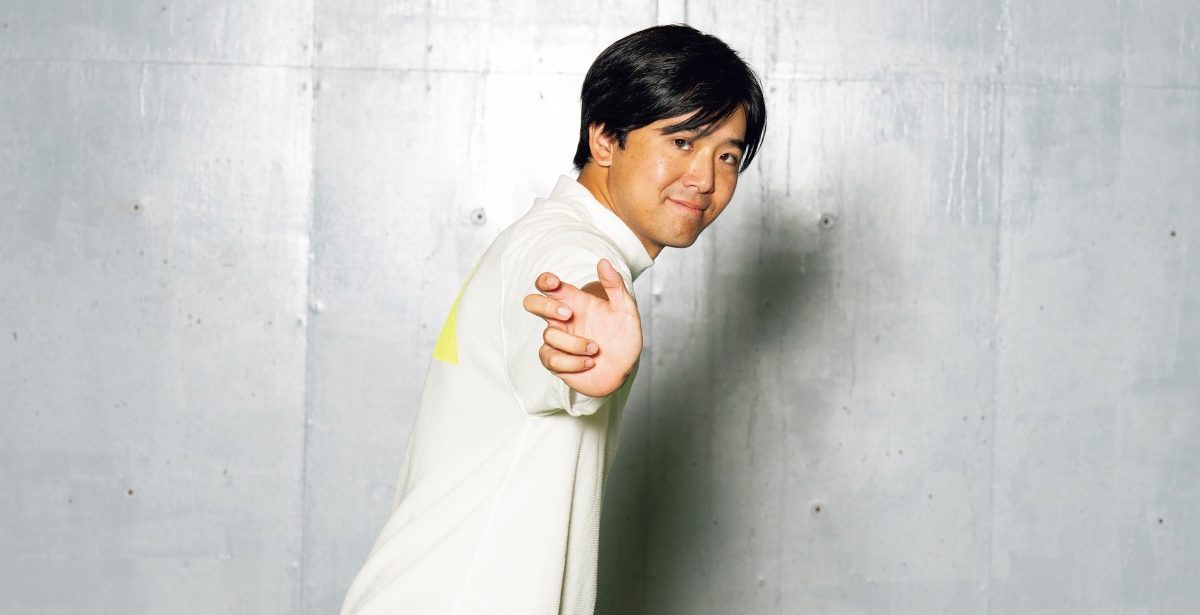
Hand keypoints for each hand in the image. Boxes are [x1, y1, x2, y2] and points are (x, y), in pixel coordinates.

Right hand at [521, 258, 641, 397]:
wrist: (625, 369)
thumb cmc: (623, 338)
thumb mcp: (626, 310)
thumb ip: (615, 285)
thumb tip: (603, 262)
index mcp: (574, 302)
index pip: (548, 285)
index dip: (545, 280)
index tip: (555, 284)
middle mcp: (562, 319)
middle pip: (532, 303)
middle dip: (545, 306)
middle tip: (569, 314)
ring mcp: (557, 340)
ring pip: (549, 334)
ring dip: (575, 343)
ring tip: (595, 349)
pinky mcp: (556, 361)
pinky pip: (551, 358)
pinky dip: (572, 362)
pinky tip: (588, 362)